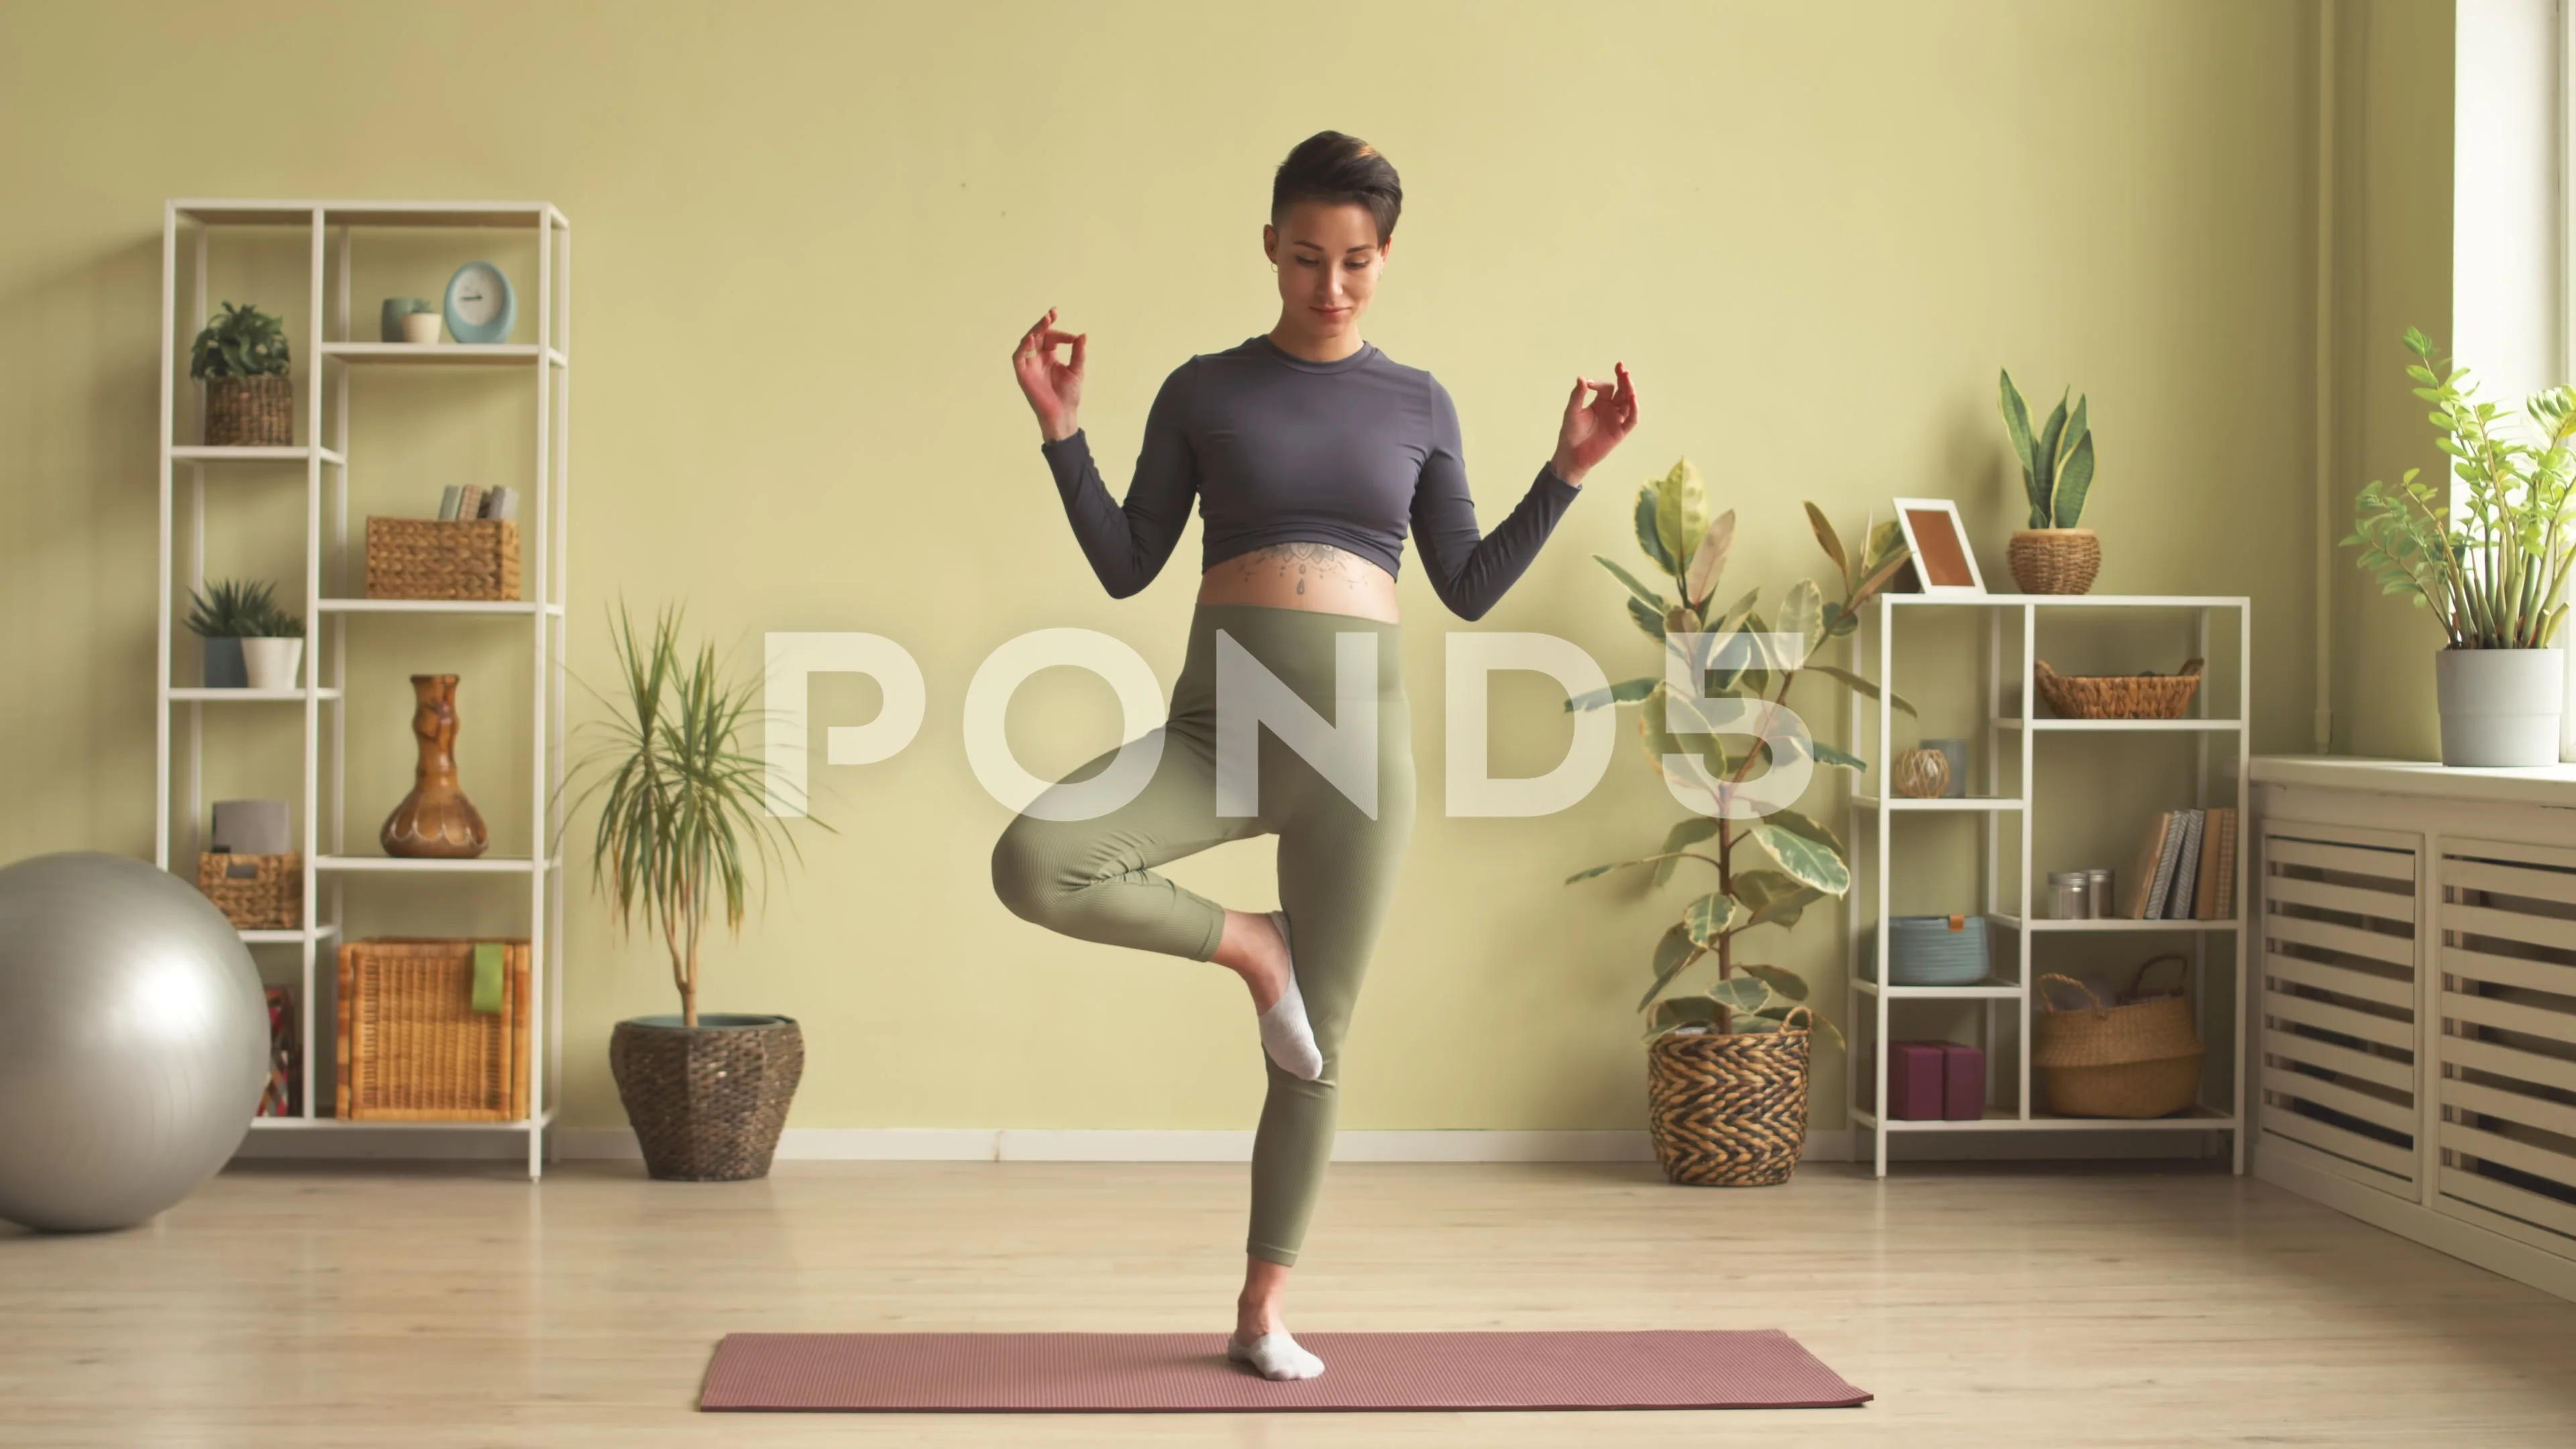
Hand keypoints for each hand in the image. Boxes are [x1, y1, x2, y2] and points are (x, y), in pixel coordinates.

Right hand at [1013, 306, 1084, 441]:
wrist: (1063, 413)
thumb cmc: (1069, 395)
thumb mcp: (1077, 370)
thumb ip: (1078, 352)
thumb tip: (1083, 335)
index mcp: (1050, 356)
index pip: (1052, 337)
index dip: (1062, 334)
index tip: (1074, 338)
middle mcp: (1038, 357)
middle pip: (1037, 335)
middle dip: (1044, 324)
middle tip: (1052, 314)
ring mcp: (1029, 365)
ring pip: (1027, 342)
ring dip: (1035, 330)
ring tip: (1045, 321)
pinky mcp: (1022, 373)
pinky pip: (1019, 357)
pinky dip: (1023, 347)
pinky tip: (1032, 338)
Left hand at [1549, 361, 1638, 485]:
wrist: (1571, 455)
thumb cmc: (1570, 433)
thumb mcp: (1572, 412)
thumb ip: (1577, 396)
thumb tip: (1581, 377)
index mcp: (1600, 403)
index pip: (1607, 387)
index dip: (1599, 384)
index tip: (1588, 385)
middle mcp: (1611, 409)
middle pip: (1622, 391)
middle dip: (1623, 379)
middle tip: (1621, 367)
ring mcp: (1617, 420)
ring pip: (1628, 402)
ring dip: (1629, 390)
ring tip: (1627, 377)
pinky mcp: (1620, 432)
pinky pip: (1631, 420)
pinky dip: (1633, 409)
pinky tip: (1632, 398)